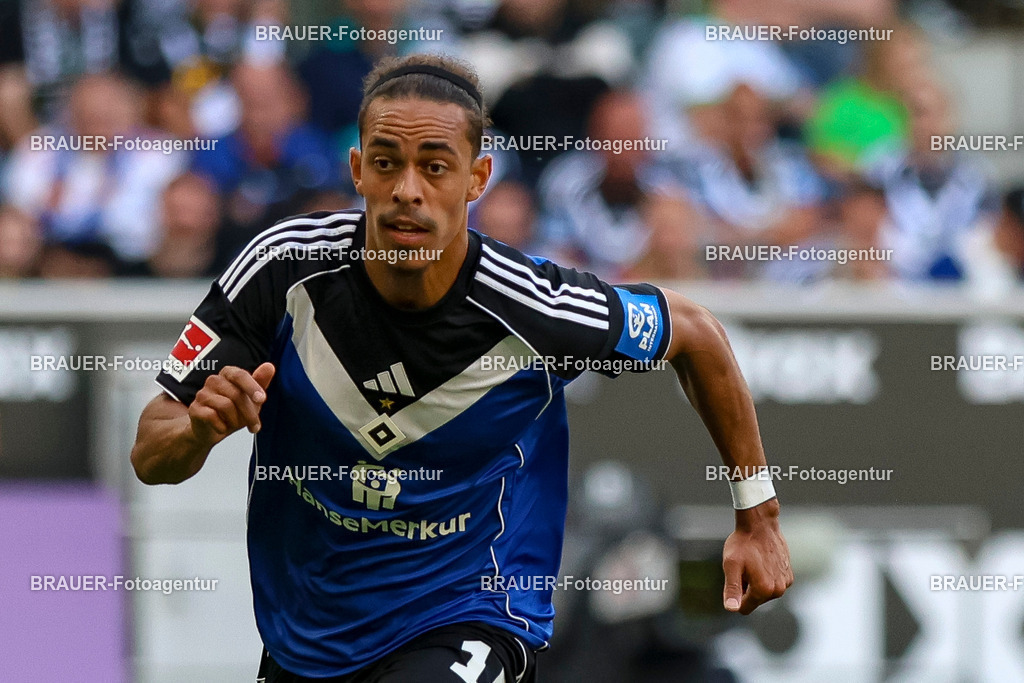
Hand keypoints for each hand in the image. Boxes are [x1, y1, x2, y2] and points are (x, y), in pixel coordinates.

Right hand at [189, 363, 274, 446]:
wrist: (211, 430)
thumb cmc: (233, 411)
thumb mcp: (251, 399)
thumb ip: (260, 382)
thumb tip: (269, 366)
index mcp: (228, 374)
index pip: (240, 375)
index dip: (252, 387)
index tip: (262, 399)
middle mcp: (213, 380)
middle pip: (236, 394)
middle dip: (250, 413)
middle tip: (255, 425)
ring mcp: (202, 394)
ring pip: (226, 406)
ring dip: (236, 420)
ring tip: (235, 424)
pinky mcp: (194, 409)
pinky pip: (212, 417)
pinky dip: (222, 426)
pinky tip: (222, 427)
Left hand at [722, 499, 793, 613]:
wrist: (760, 525)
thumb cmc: (743, 543)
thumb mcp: (731, 565)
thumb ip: (732, 589)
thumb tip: (731, 608)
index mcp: (763, 590)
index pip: (744, 608)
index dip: (736, 595)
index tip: (735, 577)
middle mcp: (778, 590)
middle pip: (755, 600)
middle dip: (747, 587)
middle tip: (744, 567)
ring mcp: (786, 582)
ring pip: (764, 592)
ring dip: (757, 581)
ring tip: (753, 563)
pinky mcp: (789, 575)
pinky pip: (773, 583)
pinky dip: (766, 576)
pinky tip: (762, 561)